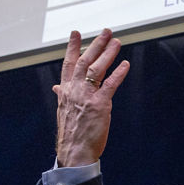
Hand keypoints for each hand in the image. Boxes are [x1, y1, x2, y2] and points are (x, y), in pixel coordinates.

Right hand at [53, 29, 129, 166]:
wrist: (74, 152)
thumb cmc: (71, 134)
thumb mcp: (63, 111)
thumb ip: (62, 95)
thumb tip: (57, 87)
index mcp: (66, 91)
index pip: (68, 64)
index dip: (73, 47)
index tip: (76, 33)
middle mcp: (75, 91)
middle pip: (85, 61)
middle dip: (96, 45)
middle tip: (106, 32)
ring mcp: (87, 97)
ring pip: (97, 69)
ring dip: (108, 54)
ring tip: (117, 42)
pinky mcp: (100, 105)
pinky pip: (110, 85)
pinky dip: (118, 73)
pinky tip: (125, 64)